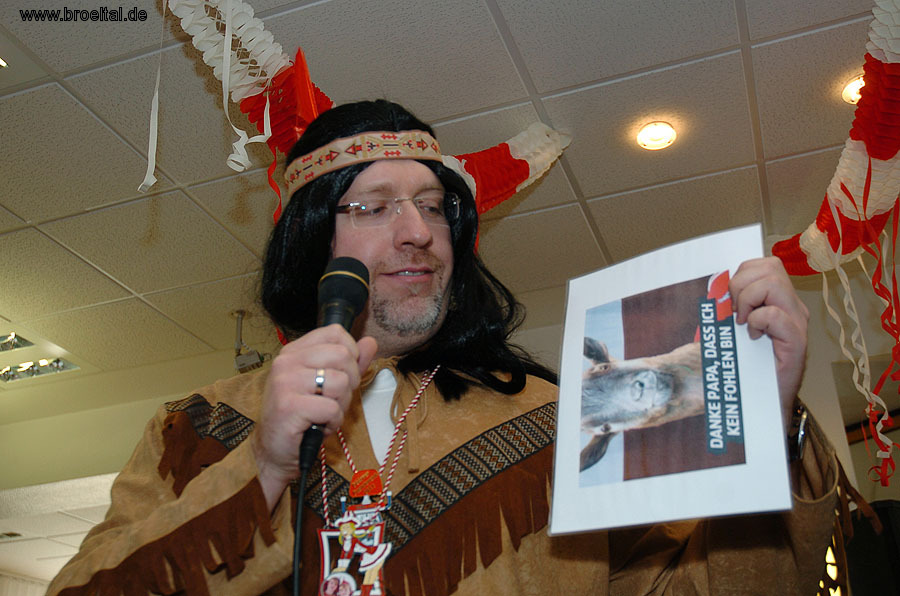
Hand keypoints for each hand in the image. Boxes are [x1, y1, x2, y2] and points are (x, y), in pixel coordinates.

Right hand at [251, 325, 377, 509]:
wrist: (275, 450)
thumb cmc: (302, 417)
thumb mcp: (328, 385)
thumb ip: (350, 363)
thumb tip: (370, 342)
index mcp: (294, 351)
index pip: (335, 332)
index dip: (350, 354)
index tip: (342, 374)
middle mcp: (286, 361)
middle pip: (343, 355)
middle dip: (349, 382)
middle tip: (333, 400)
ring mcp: (285, 382)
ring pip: (340, 382)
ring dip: (341, 405)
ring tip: (324, 414)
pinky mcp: (288, 406)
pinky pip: (332, 408)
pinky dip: (333, 422)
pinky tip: (318, 426)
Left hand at [729, 257, 808, 431]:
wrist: (761, 403)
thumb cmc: (744, 366)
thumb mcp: (730, 330)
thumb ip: (728, 307)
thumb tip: (714, 288)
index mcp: (778, 300)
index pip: (765, 264)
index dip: (742, 274)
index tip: (729, 299)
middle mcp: (792, 307)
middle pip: (770, 267)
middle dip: (741, 284)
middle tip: (734, 313)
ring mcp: (797, 323)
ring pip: (773, 284)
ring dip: (747, 301)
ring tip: (743, 324)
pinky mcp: (797, 342)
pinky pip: (775, 315)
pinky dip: (757, 322)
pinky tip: (753, 338)